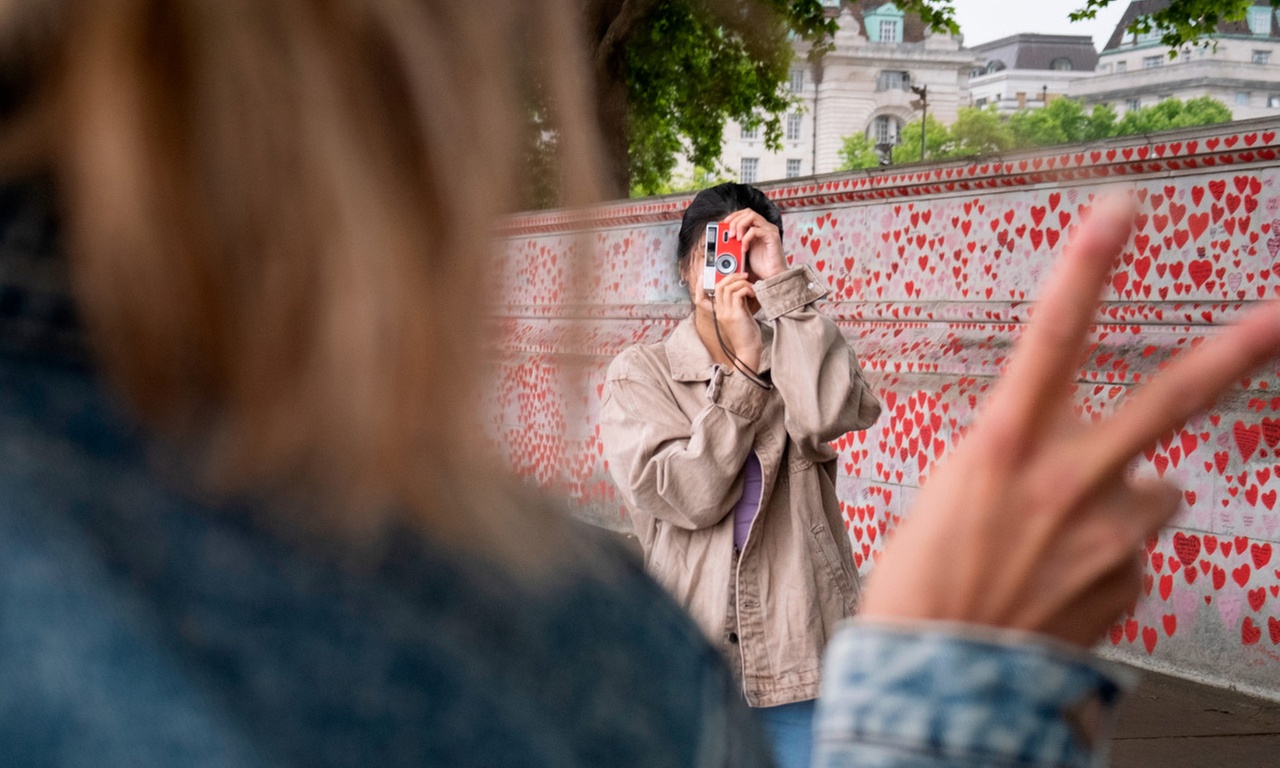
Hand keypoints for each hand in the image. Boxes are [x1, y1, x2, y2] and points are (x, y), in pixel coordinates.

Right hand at [712, 273, 761, 370]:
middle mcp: (720, 311)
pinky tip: (754, 294)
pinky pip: (737, 294)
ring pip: (728, 288)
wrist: (748, 351)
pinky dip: (746, 289)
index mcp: (720, 311)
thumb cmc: (747, 335)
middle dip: (733, 276)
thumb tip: (744, 290)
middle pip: (719, 285)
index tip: (734, 274)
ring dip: (742, 283)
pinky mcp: (735, 315)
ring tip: (752, 287)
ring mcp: (726, 313)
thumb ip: (740, 303)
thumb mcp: (742, 315)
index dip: (722, 278)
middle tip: (745, 275)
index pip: (715, 289)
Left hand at [723, 208, 785, 280]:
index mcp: (759, 228)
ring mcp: (770, 230)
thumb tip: (723, 237)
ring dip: (740, 226)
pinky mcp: (772, 237)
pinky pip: (755, 230)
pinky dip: (746, 238)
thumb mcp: (744, 251)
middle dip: (735, 220)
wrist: (772, 277)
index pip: (746, 213)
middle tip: (729, 233)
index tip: (723, 224)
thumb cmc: (760, 266)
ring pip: (752, 216)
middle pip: (748, 212)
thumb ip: (737, 242)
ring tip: (735, 239)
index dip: (734, 216)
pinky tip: (744, 248)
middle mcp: (765, 226)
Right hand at [861, 194, 1279, 646]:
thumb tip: (1068, 457)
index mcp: (1003, 446)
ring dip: (1127, 498)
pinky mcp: (1128, 580)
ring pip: (1155, 488)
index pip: (1053, 336)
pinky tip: (1063, 580)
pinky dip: (1110, 555)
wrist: (937, 680)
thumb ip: (1018, 461)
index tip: (1121, 210)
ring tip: (1064, 535)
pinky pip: (1136, 549)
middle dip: (1236, 349)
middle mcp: (1067, 480)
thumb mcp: (947, 495)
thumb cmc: (921, 585)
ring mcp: (1106, 534)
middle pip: (1168, 399)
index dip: (1088, 267)